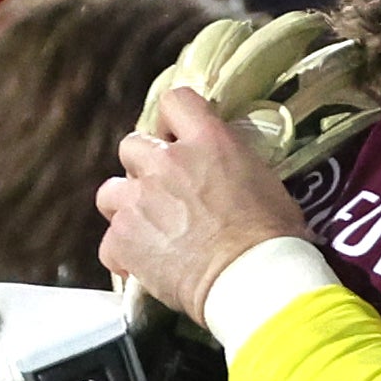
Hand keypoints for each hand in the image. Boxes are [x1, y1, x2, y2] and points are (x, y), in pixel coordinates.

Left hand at [97, 90, 306, 321]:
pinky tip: (140, 265)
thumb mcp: (266, 182)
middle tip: (163, 191)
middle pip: (132, 145)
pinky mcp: (124, 238)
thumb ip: (234, 166)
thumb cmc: (271, 237)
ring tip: (145, 228)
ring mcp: (140, 199)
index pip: (175, 102)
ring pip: (110, 192)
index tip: (178, 138)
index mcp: (208, 140)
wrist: (250, 278)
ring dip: (125, 207)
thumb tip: (230, 175)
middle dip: (143, 166)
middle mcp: (167, 162)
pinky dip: (122, 254)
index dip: (172, 121)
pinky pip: (109, 243)